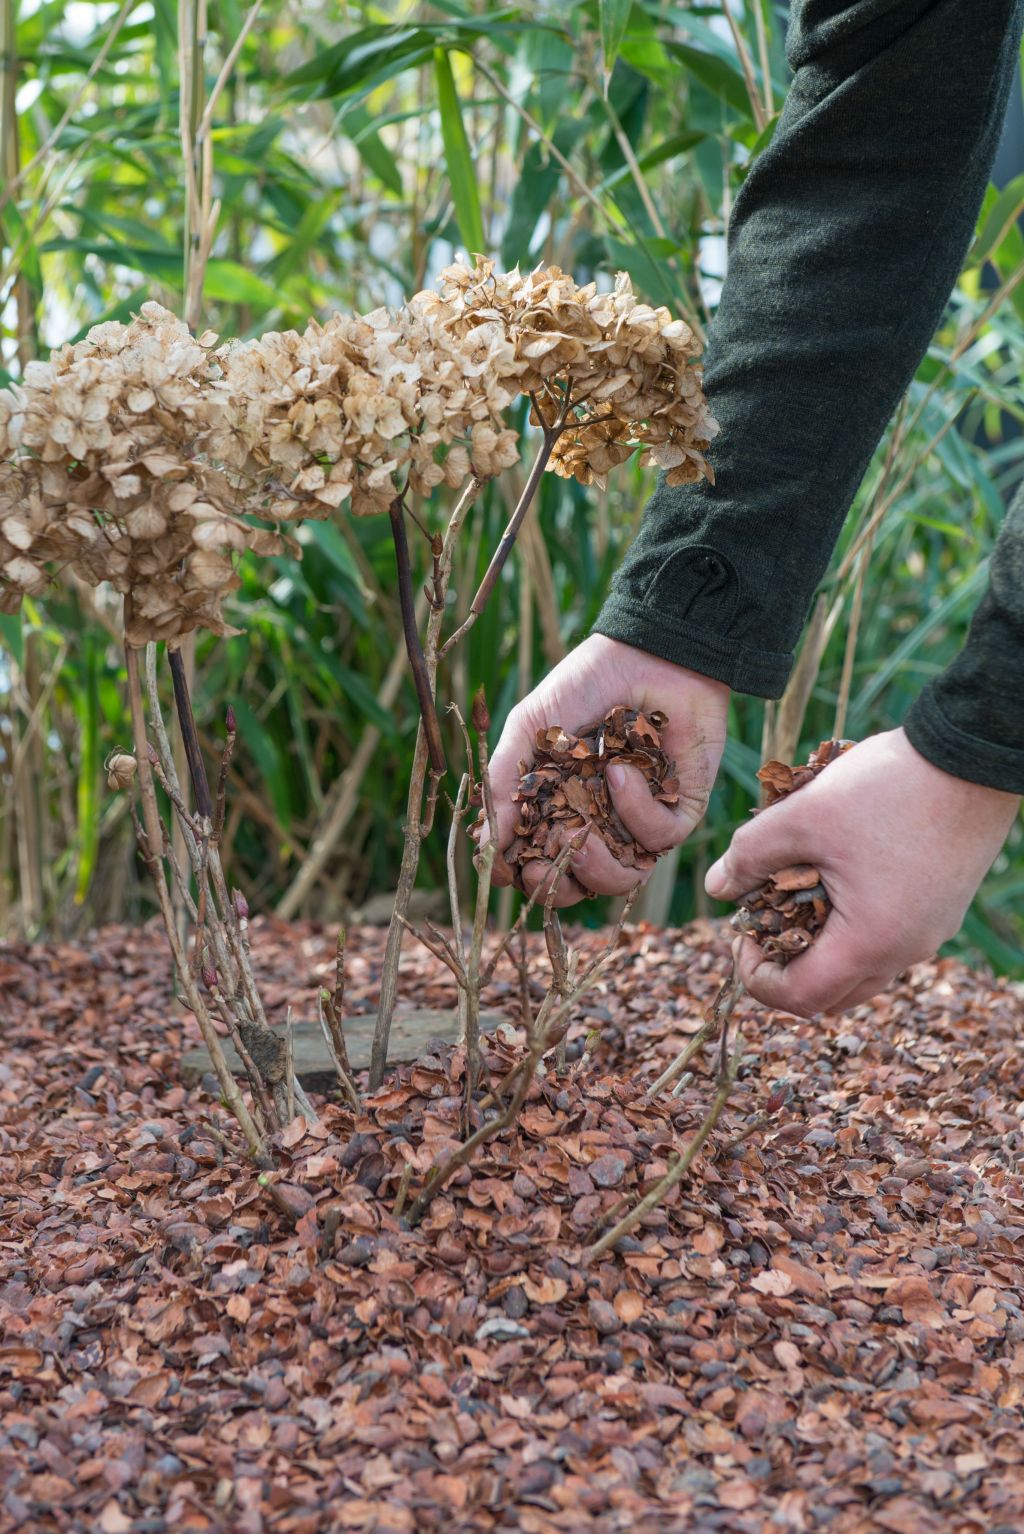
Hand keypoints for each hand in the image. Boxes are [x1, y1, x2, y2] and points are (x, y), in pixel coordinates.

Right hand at [488, 634, 729, 905]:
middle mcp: (598, 821)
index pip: (540, 864)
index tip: (514, 869)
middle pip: (580, 885)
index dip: (526, 876)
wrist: (648, 652)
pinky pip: (659, 838)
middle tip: (552, 859)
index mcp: (559, 807)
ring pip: (623, 878)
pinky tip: (621, 771)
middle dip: (562, 884)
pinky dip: (635, 810)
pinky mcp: (680, 809)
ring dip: (599, 864)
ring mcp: (639, 819)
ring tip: (585, 830)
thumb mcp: (530, 729)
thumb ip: (505, 782)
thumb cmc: (585, 684)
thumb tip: (485, 844)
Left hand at [705, 728, 1019, 1015]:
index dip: (756, 977)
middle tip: (760, 922)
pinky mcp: (941, 906)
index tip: (739, 935)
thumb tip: (717, 887)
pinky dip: (851, 926)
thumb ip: (749, 856)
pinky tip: (833, 877)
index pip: (800, 997)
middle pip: (834, 993)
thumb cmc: (886, 788)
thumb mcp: (801, 816)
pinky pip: (888, 937)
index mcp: (869, 942)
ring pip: (863, 966)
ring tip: (791, 896)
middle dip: (787, 967)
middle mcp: (906, 950)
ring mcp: (930, 931)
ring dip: (820, 946)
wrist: (968, 757)